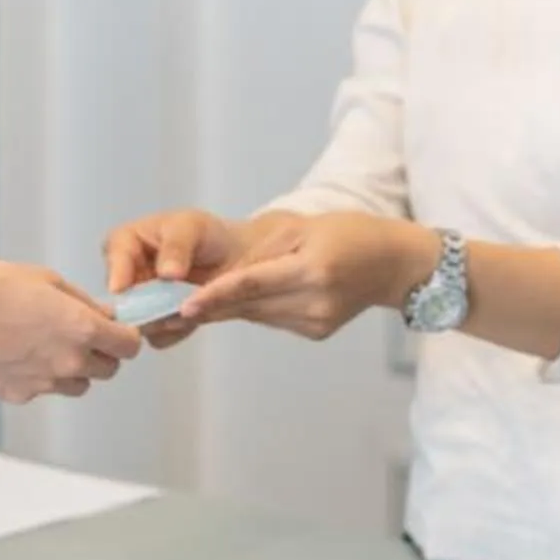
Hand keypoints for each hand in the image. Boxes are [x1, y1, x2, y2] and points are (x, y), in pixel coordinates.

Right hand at [0, 261, 142, 402]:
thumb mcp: (50, 281)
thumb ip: (84, 304)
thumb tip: (105, 317)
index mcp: (82, 330)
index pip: (129, 347)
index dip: (125, 337)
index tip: (116, 331)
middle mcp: (69, 363)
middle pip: (108, 370)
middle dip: (102, 353)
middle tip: (81, 335)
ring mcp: (44, 384)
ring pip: (78, 385)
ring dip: (74, 370)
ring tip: (47, 345)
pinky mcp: (19, 394)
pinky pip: (43, 390)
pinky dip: (39, 377)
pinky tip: (19, 354)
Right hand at [102, 209, 248, 348]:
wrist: (235, 261)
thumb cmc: (207, 236)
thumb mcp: (192, 227)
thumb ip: (177, 246)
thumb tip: (166, 273)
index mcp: (129, 242)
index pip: (114, 254)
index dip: (116, 271)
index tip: (121, 288)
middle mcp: (129, 275)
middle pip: (120, 296)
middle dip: (140, 305)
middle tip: (163, 307)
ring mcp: (142, 302)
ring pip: (137, 321)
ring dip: (161, 320)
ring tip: (188, 309)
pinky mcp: (158, 324)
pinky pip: (158, 337)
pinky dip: (177, 330)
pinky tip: (194, 317)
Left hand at [179, 211, 433, 341]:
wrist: (394, 264)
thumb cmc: (350, 233)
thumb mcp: (305, 227)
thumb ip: (264, 251)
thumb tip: (222, 273)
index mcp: (313, 270)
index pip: (254, 285)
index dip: (216, 296)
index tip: (185, 306)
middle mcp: (314, 302)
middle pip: (250, 305)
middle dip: (208, 307)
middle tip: (165, 310)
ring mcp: (315, 322)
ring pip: (257, 314)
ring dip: (226, 308)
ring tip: (190, 303)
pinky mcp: (316, 332)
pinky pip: (273, 318)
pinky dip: (254, 308)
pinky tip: (243, 299)